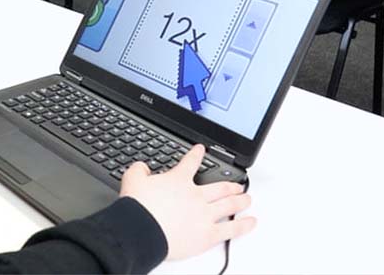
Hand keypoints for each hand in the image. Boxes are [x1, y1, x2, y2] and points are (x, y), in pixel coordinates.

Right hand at [119, 144, 255, 259]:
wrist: (141, 229)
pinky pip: (231, 229)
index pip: (190, 162)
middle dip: (230, 184)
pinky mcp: (207, 235)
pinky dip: (243, 225)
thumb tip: (142, 167)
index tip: (201, 149)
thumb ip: (139, 170)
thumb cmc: (137, 207)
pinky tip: (251, 222)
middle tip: (237, 184)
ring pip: (229, 205)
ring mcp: (204, 214)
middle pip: (219, 187)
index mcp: (178, 180)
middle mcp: (195, 195)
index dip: (196, 154)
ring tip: (247, 199)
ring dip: (240, 201)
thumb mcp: (132, 179)